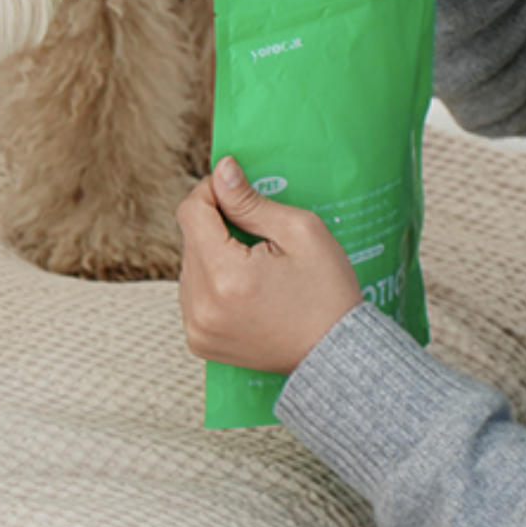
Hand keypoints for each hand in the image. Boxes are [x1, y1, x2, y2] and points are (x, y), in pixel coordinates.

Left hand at [177, 158, 361, 374]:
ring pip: (190, 264)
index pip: (191, 211)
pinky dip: (213, 281)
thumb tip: (221, 170)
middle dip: (218, 225)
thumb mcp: (300, 231)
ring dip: (214, 253)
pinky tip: (246, 286)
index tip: (238, 192)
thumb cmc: (326, 292)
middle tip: (258, 234)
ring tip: (255, 264)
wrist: (336, 357)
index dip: (213, 191)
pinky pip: (193, 292)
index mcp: (225, 276)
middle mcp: (201, 305)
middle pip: (190, 238)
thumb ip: (250, 200)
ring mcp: (197, 327)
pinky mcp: (199, 341)